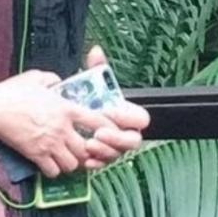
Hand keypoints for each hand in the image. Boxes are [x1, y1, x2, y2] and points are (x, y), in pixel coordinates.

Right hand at [0, 70, 108, 178]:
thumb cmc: (15, 92)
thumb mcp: (38, 78)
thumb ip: (54, 80)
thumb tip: (60, 82)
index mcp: (66, 108)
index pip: (97, 121)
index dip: (107, 128)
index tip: (108, 131)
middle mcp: (62, 128)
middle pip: (87, 149)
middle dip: (87, 151)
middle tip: (83, 149)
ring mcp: (50, 144)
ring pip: (72, 164)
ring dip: (72, 162)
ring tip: (67, 157)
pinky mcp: (36, 155)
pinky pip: (53, 171)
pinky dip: (55, 170)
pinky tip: (51, 163)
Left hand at [82, 46, 150, 169]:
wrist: (75, 119)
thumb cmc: (90, 101)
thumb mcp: (93, 83)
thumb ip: (97, 68)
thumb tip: (95, 51)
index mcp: (127, 114)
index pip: (142, 119)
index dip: (128, 116)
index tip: (110, 111)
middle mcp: (124, 132)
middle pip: (133, 141)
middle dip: (117, 138)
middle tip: (99, 133)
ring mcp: (114, 147)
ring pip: (117, 155)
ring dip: (104, 151)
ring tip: (89, 144)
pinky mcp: (102, 159)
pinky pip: (103, 166)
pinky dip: (95, 164)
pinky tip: (85, 159)